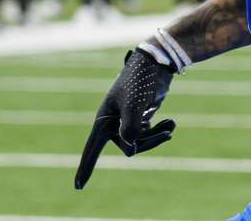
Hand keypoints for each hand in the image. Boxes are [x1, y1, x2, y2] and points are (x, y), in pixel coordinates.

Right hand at [74, 48, 175, 189]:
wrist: (155, 64)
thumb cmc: (139, 81)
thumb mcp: (133, 105)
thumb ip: (130, 127)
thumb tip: (130, 150)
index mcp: (104, 119)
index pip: (91, 149)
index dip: (85, 168)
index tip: (78, 187)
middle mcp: (113, 123)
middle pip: (129, 146)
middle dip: (149, 142)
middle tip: (169, 133)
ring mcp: (126, 121)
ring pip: (141, 141)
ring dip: (158, 136)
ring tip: (173, 126)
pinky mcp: (140, 117)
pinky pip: (148, 133)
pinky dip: (161, 130)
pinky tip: (171, 123)